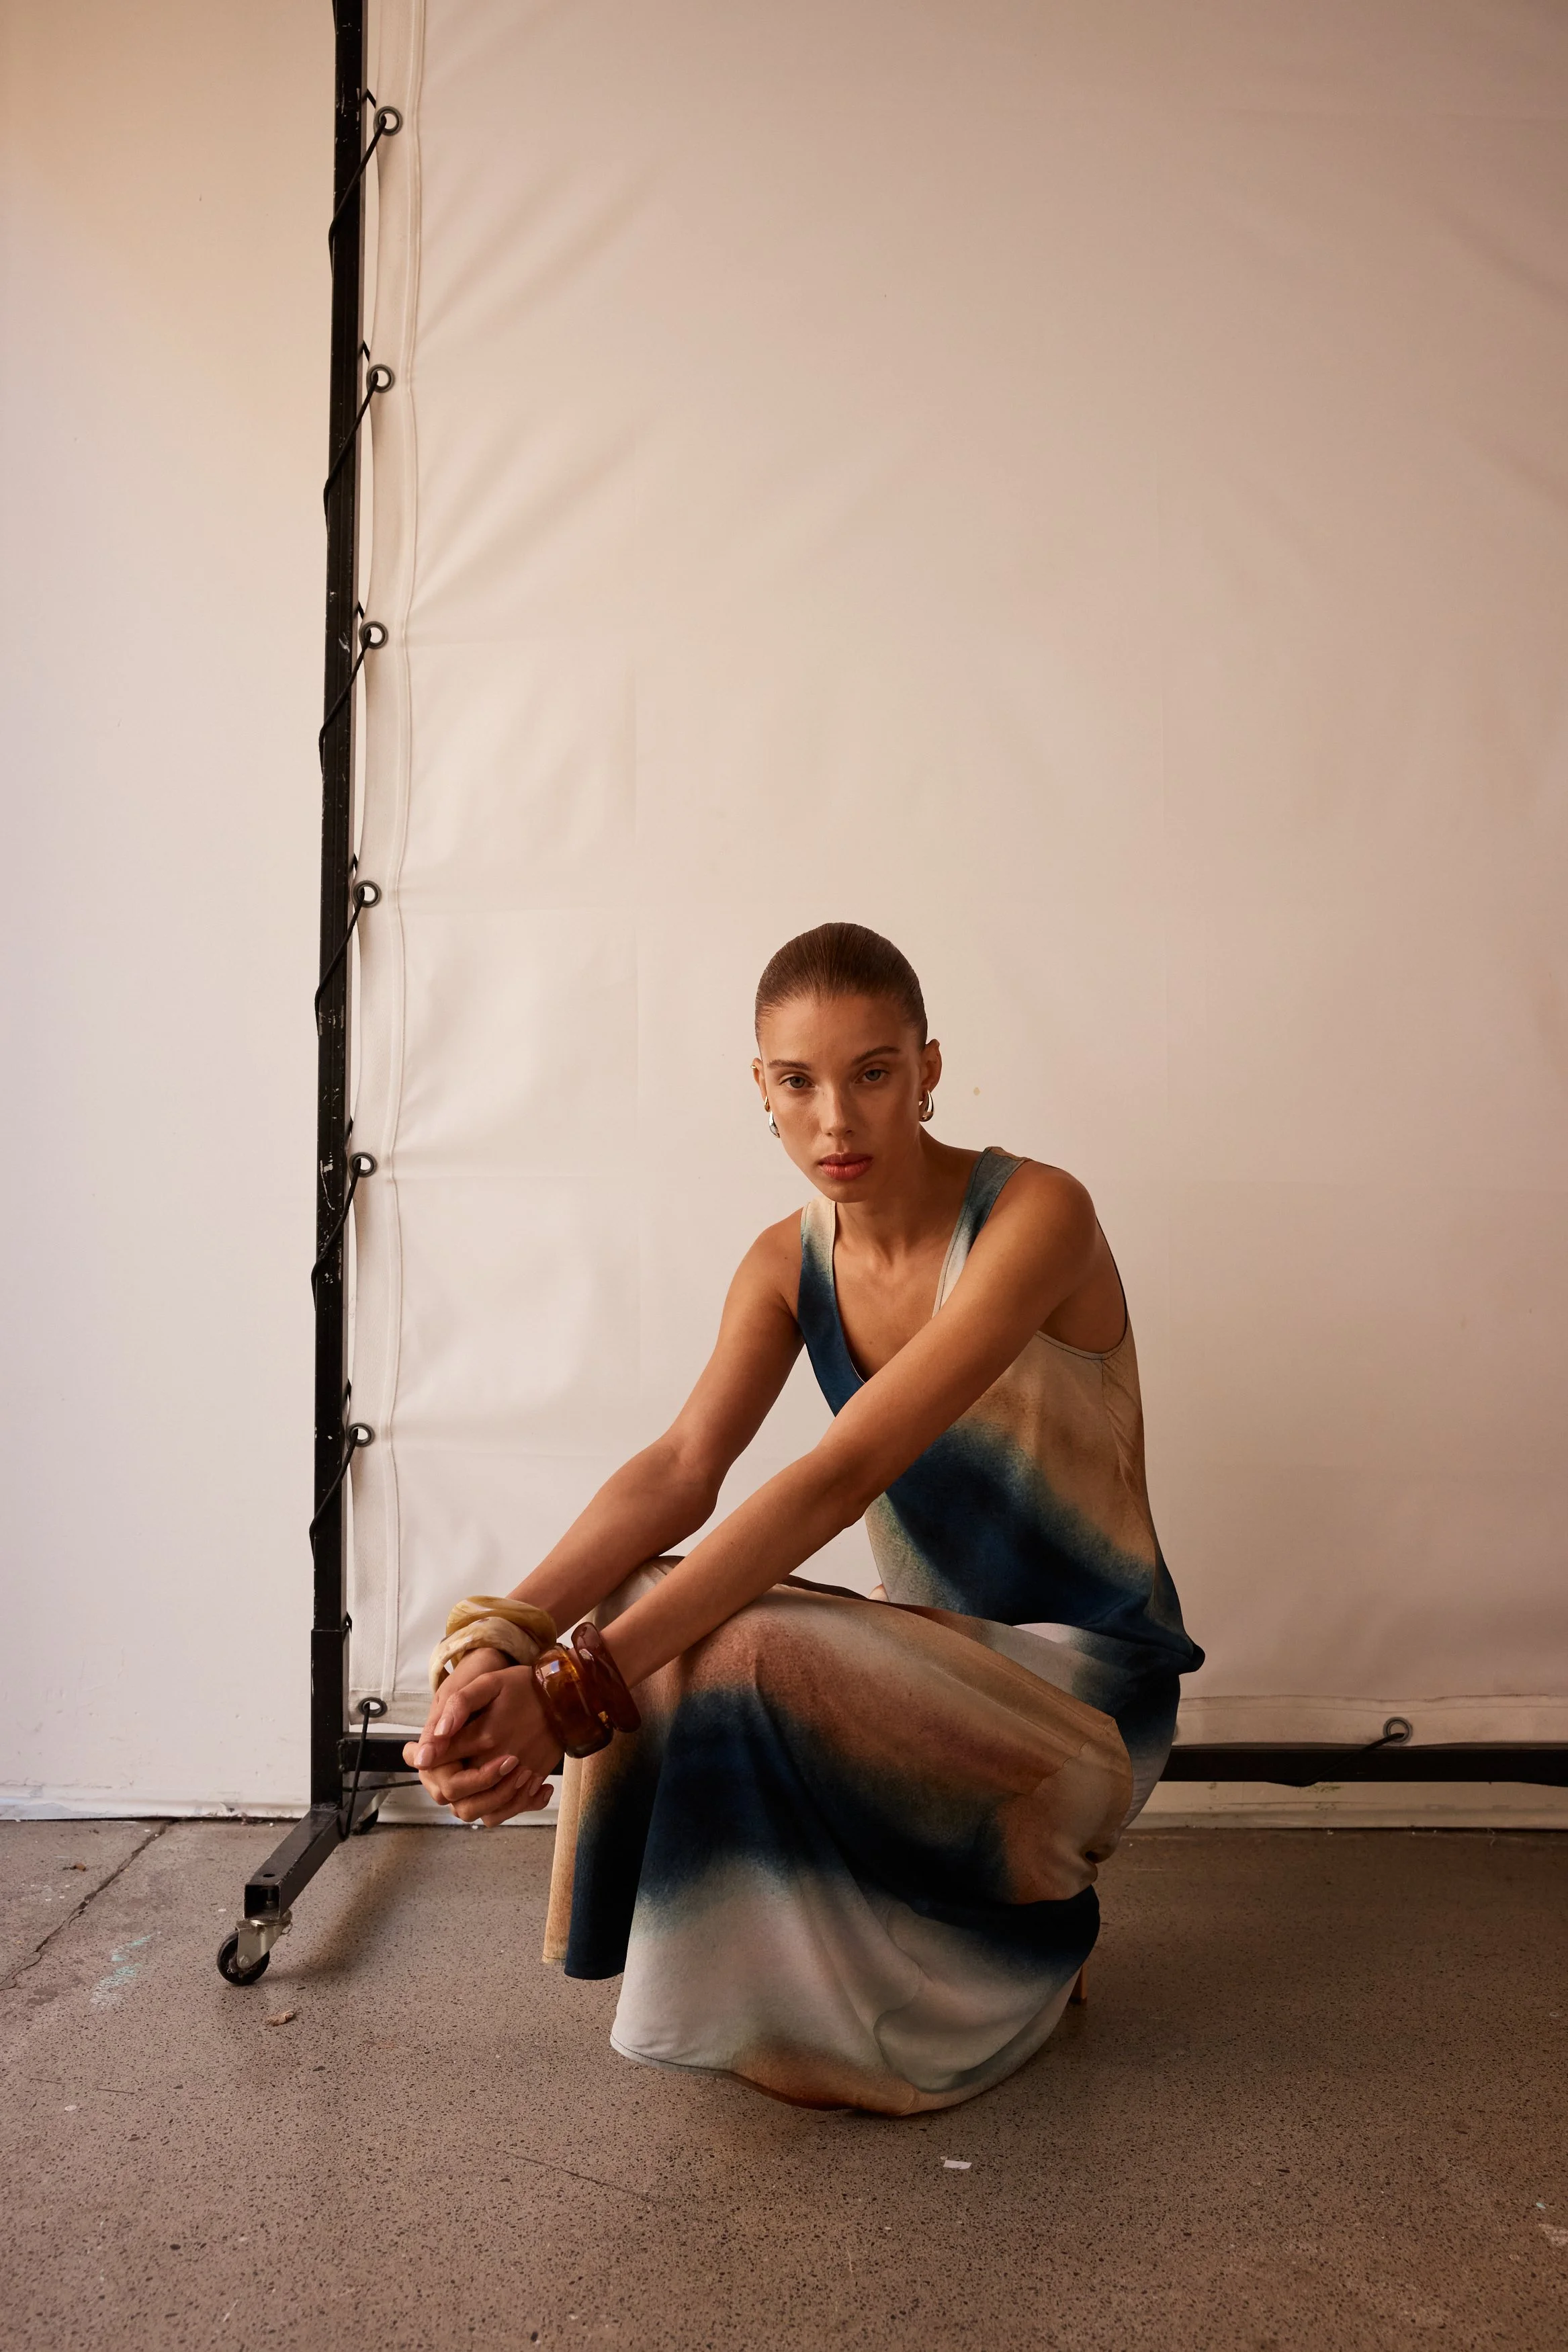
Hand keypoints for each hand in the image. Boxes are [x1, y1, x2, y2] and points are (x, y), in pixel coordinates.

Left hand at [402, 1654, 561, 1825]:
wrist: (569, 1698)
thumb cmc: (526, 1687)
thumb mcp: (491, 1682)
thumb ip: (460, 1704)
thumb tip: (437, 1734)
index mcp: (484, 1736)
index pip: (438, 1759)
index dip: (422, 1757)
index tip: (415, 1752)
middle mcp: (498, 1762)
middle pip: (452, 1790)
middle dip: (437, 1780)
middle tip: (435, 1767)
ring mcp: (516, 1777)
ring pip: (475, 1808)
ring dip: (461, 1797)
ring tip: (458, 1779)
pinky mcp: (531, 1785)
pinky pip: (502, 1812)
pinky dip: (488, 1808)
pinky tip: (484, 1791)